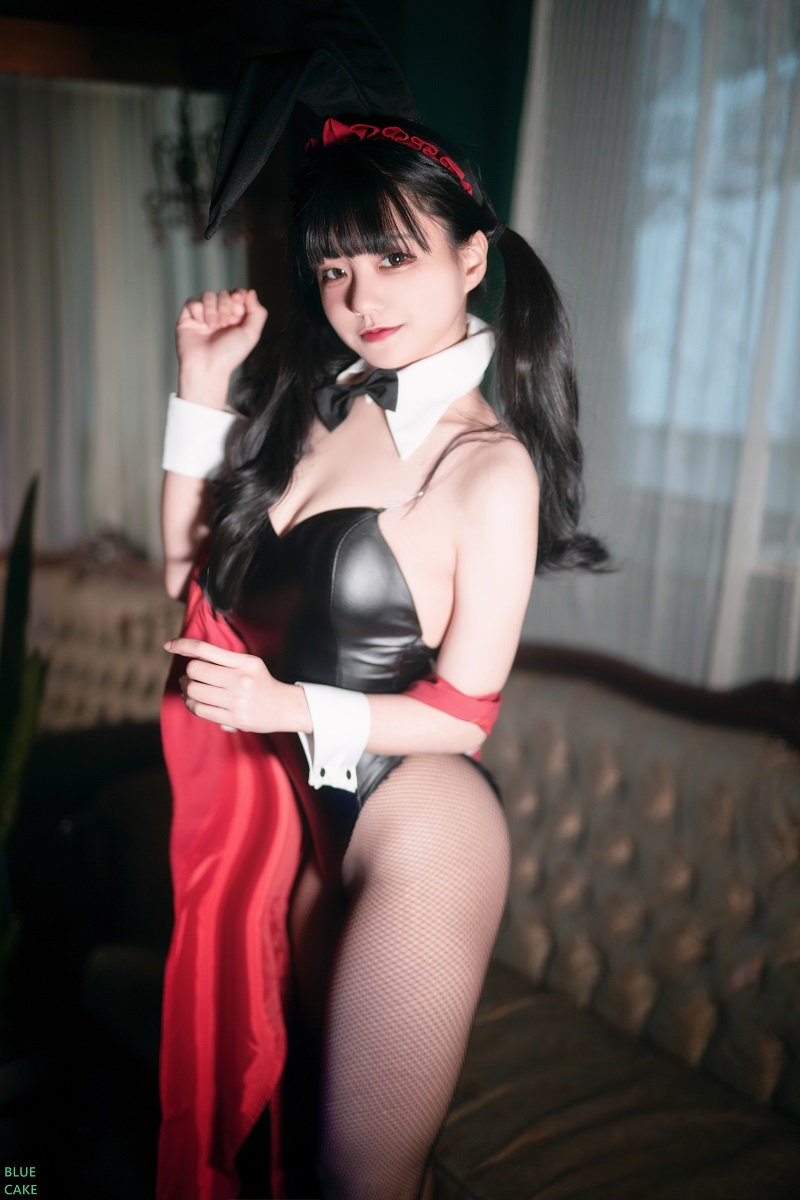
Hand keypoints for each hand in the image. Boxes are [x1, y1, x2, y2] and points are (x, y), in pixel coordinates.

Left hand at [165, 637, 284, 732]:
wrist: (284, 708)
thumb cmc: (261, 682)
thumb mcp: (248, 664)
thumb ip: (222, 659)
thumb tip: (188, 654)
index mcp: (244, 662)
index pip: (205, 649)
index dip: (182, 645)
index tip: (168, 645)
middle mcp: (240, 680)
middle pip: (195, 670)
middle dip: (187, 673)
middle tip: (189, 676)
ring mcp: (236, 701)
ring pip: (193, 691)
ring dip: (186, 689)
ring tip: (189, 688)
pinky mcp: (233, 719)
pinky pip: (199, 709)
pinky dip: (190, 703)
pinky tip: (193, 700)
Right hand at [176, 288, 267, 406]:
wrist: (207, 366)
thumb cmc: (229, 355)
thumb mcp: (251, 334)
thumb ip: (257, 312)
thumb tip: (251, 292)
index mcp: (235, 319)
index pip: (237, 295)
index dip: (238, 294)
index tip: (238, 300)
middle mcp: (220, 316)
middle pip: (223, 294)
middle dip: (226, 306)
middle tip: (225, 324)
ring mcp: (203, 316)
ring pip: (208, 295)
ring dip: (212, 309)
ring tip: (213, 326)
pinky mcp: (188, 318)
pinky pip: (192, 302)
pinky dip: (198, 311)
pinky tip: (200, 324)